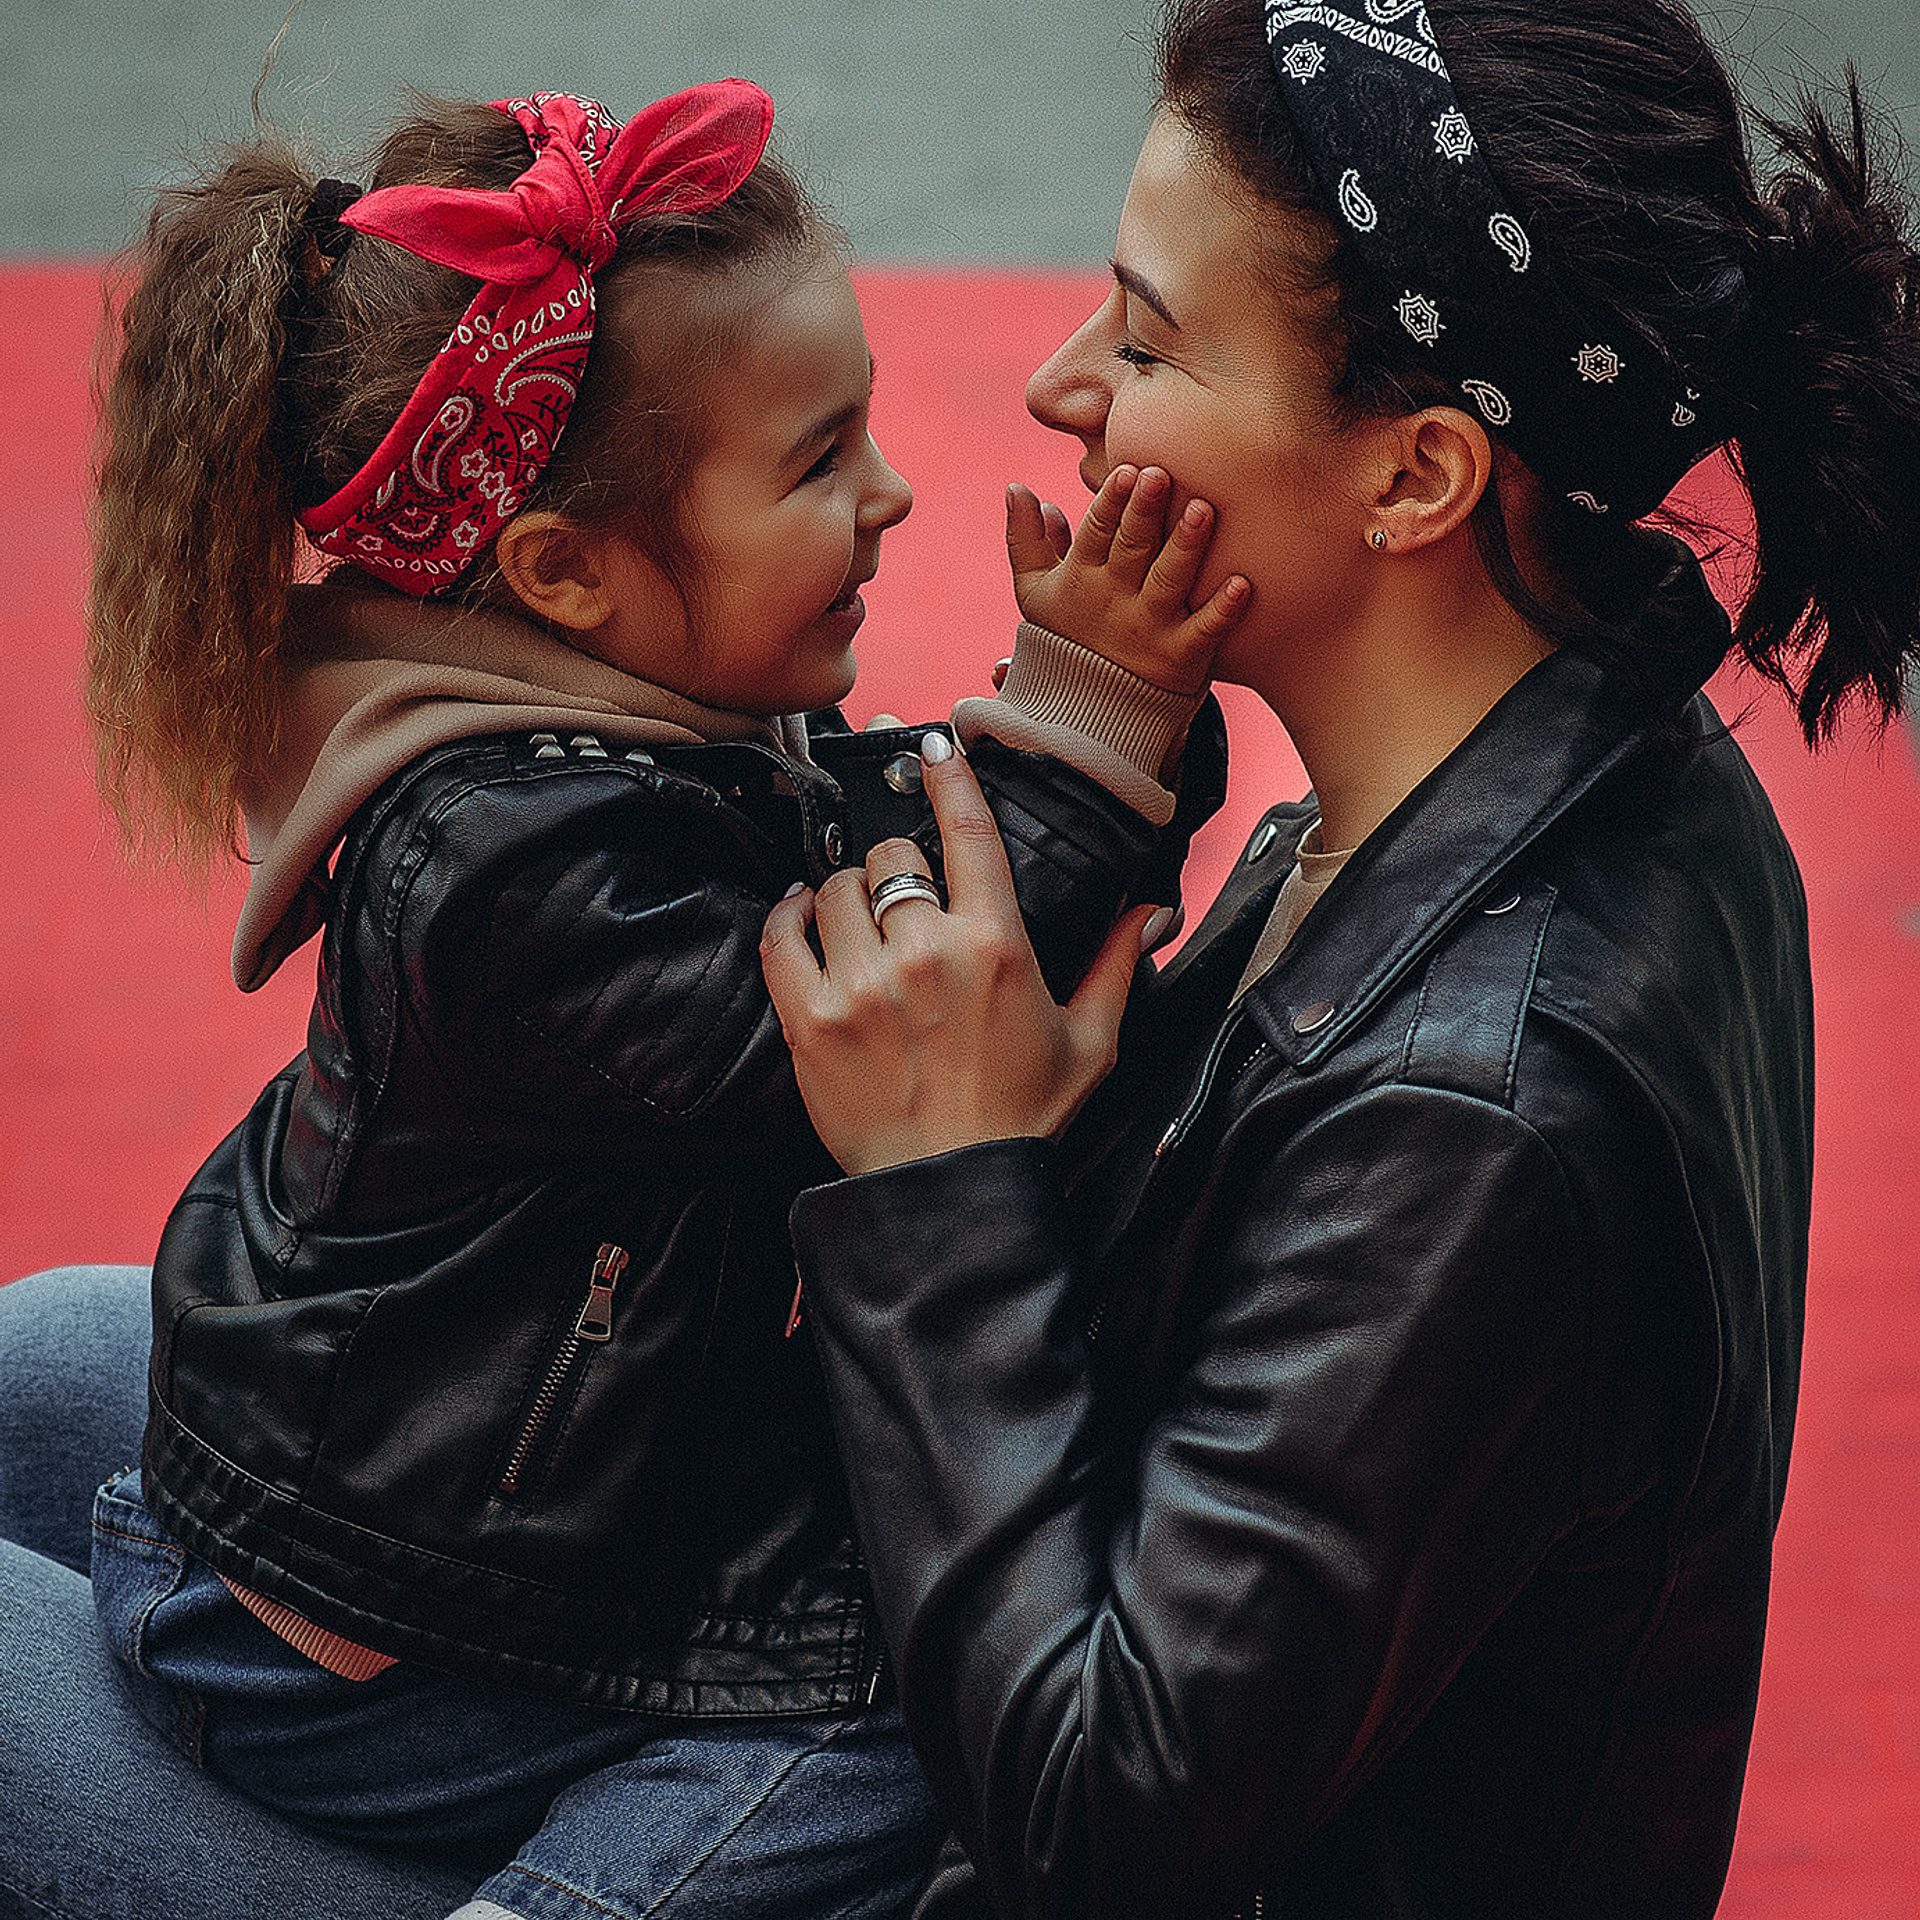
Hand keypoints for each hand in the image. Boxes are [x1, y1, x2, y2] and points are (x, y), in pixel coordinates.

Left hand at [761, 735, 1156, 1175]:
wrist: (951, 1193)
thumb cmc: (1022, 1119)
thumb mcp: (1092, 1042)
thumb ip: (1120, 963)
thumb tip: (1156, 908)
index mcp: (998, 947)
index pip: (968, 833)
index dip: (948, 777)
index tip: (931, 745)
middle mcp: (928, 955)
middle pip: (889, 857)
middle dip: (895, 870)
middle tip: (902, 903)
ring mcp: (863, 986)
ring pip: (835, 888)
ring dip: (844, 897)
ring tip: (858, 925)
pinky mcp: (811, 1020)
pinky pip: (783, 934)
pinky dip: (789, 918)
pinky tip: (804, 920)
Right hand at [1006, 465, 1248, 694]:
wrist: (1088, 711)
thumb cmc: (1067, 636)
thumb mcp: (1035, 592)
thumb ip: (1026, 540)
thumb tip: (1017, 488)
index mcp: (1081, 579)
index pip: (1095, 534)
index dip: (1110, 503)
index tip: (1126, 471)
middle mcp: (1115, 601)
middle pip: (1132, 550)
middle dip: (1144, 513)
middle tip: (1161, 474)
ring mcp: (1150, 629)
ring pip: (1168, 582)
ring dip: (1185, 547)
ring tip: (1203, 509)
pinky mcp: (1181, 657)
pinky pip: (1204, 631)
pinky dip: (1223, 611)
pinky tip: (1242, 584)